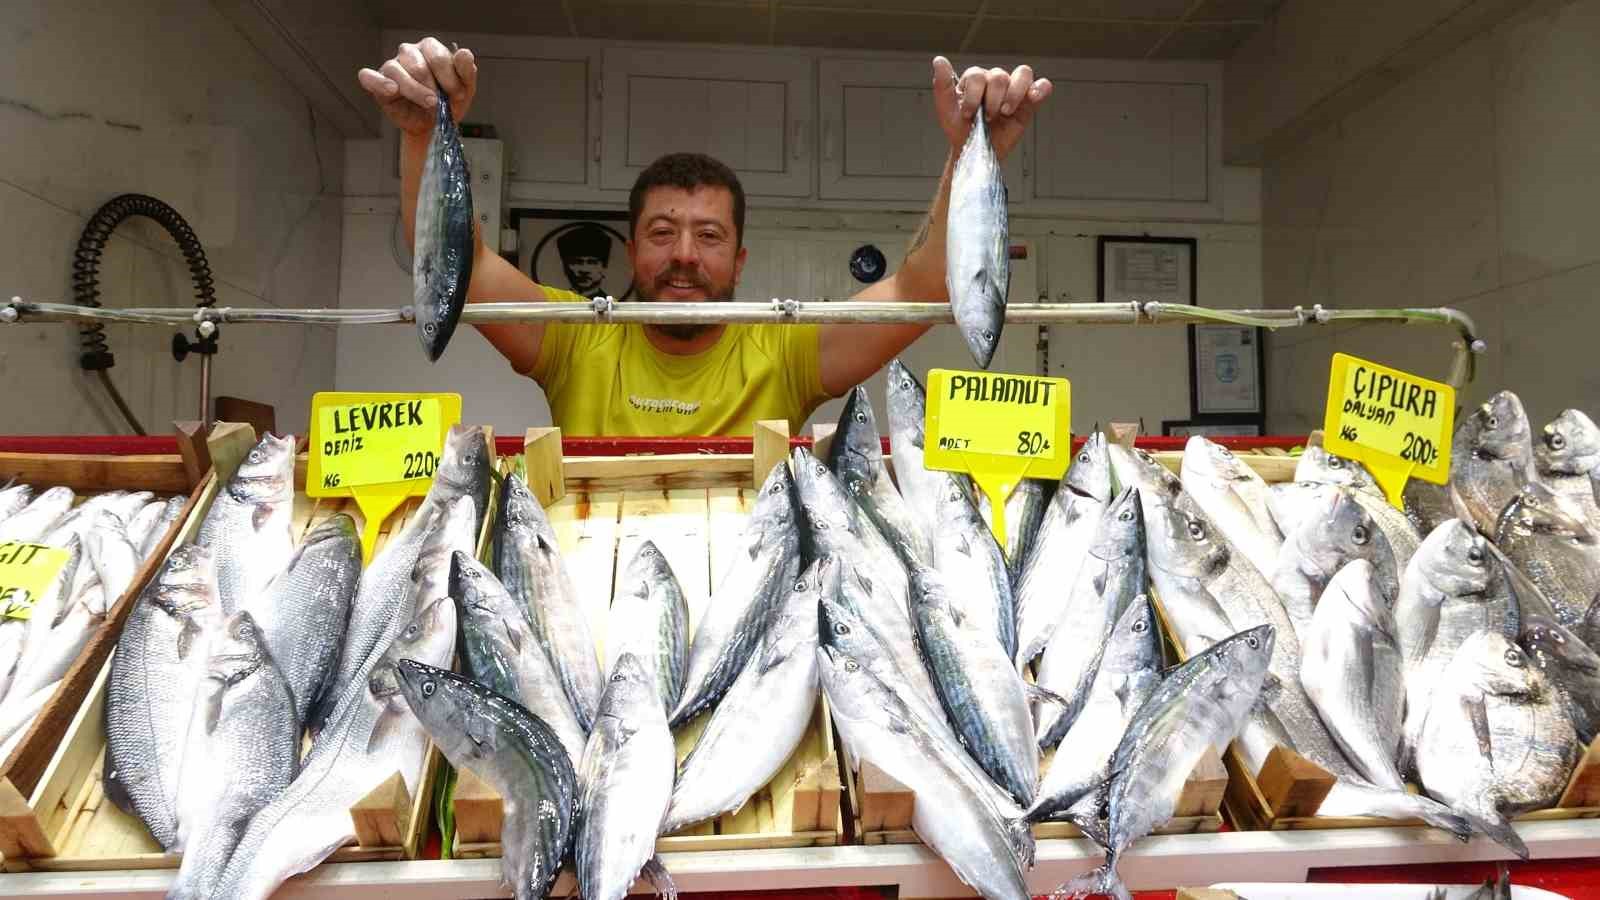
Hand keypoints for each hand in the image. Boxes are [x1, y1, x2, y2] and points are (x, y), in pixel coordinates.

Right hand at [358, 37, 477, 136]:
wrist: (435, 127)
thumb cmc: (448, 103)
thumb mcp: (465, 89)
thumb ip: (466, 70)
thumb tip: (465, 53)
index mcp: (430, 48)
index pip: (437, 55)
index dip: (449, 77)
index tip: (458, 94)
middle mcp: (409, 52)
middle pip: (418, 65)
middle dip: (433, 87)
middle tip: (440, 103)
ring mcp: (392, 66)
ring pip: (397, 71)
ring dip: (415, 91)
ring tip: (428, 104)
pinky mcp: (378, 82)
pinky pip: (369, 77)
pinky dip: (379, 82)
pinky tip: (392, 90)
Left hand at [932, 56, 1050, 162]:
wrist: (976, 151)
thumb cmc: (961, 130)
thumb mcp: (945, 109)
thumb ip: (942, 84)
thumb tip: (939, 60)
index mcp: (975, 79)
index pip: (978, 75)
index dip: (974, 96)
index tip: (969, 114)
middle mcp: (995, 81)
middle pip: (1000, 76)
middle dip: (992, 101)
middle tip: (987, 118)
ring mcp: (1013, 90)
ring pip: (1022, 74)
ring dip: (1013, 95)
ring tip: (1005, 112)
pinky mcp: (1028, 103)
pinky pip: (1041, 86)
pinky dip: (1040, 89)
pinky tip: (1033, 97)